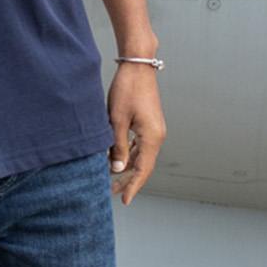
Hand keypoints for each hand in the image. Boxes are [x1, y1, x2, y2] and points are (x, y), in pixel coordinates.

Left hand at [107, 63, 165, 205]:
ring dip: (127, 167)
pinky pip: (140, 145)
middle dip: (128, 180)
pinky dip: (129, 154)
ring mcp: (154, 129)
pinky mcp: (149, 123)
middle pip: (143, 165)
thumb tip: (117, 169)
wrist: (137, 66)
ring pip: (141, 156)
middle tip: (110, 192)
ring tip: (110, 177)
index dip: (133, 186)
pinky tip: (117, 158)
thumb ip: (117, 146)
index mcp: (152, 137)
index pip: (143, 169)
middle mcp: (157, 136)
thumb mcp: (117, 120)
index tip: (124, 200)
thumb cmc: (127, 90)